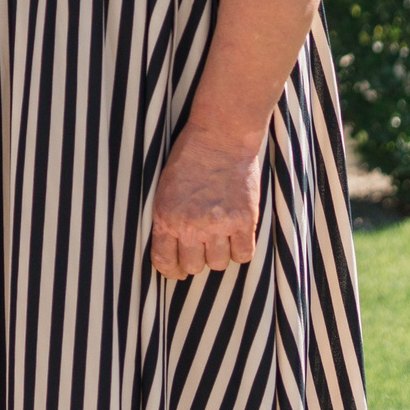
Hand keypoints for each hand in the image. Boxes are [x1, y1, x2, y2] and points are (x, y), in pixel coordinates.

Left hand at [150, 122, 263, 280]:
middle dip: (197, 259)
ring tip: (220, 235)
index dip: (171, 271)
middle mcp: (191, 226)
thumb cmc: (189, 160)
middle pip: (195, 267)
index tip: (177, 271)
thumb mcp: (165, 190)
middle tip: (202, 246)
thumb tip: (173, 250)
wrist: (220, 137)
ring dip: (220, 254)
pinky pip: (244, 255)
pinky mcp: (244, 220)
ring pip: (219, 264)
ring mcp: (219, 225)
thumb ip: (168, 220)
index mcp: (166, 217)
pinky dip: (241, 250)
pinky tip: (237, 236)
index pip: (165, 262)